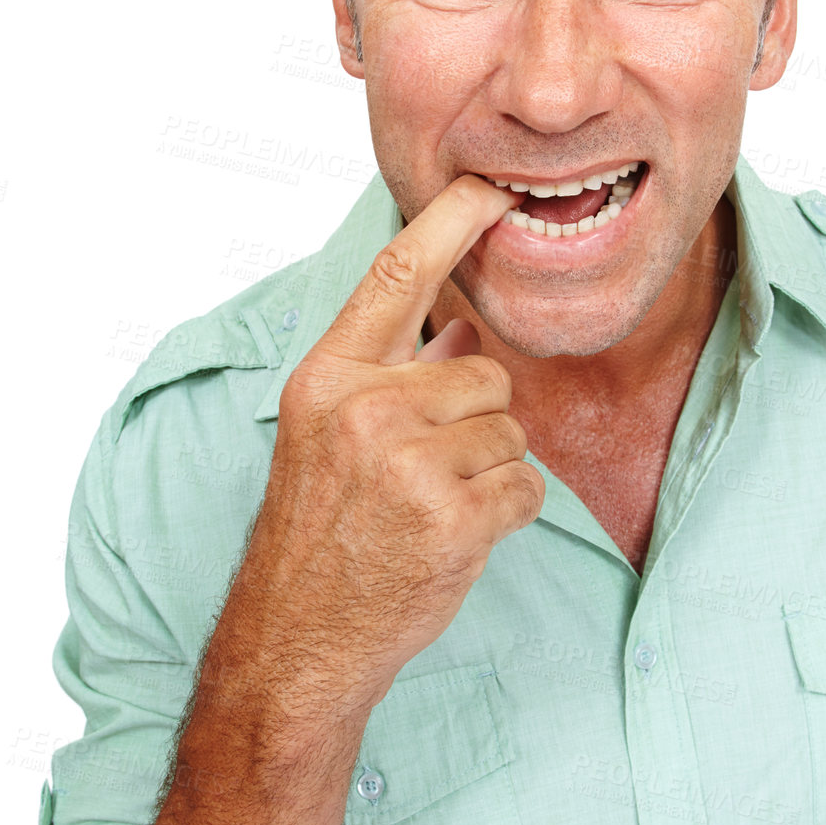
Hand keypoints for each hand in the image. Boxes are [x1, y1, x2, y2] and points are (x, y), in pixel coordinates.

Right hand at [255, 175, 544, 704]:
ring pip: (511, 431)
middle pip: (485, 374)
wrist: (298, 637)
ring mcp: (407, 463)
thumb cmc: (321, 533)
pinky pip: (527, 486)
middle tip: (427, 472)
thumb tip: (470, 324)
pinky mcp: (450, 518)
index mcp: (328, 376)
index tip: (492, 187)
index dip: (452, 221)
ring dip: (492, 471)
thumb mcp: (332, 435)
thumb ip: (398, 372)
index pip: (397, 274)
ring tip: (434, 507)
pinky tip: (458, 537)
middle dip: (477, 420)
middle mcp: (364, 408)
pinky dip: (508, 514)